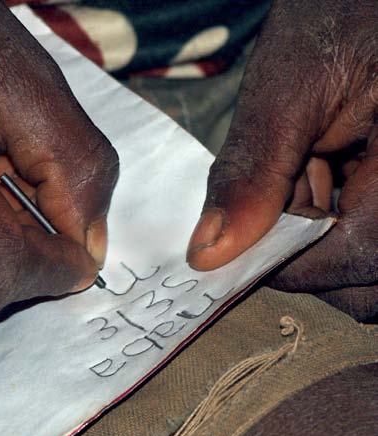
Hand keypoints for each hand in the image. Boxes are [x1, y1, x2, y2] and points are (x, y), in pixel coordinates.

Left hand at [187, 0, 377, 321]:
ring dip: (318, 236)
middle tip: (277, 197)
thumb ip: (252, 177)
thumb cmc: (336, 18)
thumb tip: (208, 254)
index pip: (359, 256)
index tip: (239, 252)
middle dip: (306, 252)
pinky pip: (367, 232)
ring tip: (303, 170)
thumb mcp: (287, 91)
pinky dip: (333, 216)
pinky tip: (318, 172)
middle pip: (367, 274)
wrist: (361, 1)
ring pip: (367, 259)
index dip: (290, 263)